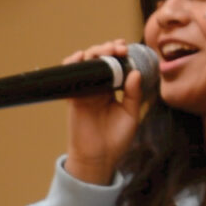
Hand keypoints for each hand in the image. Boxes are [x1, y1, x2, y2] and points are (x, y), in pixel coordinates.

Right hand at [63, 39, 144, 184]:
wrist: (99, 157)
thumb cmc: (116, 138)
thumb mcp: (131, 115)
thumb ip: (134, 94)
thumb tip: (135, 72)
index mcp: (114, 90)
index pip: (116, 65)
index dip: (120, 53)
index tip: (126, 47)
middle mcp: (100, 87)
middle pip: (101, 60)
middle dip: (108, 48)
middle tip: (118, 48)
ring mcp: (86, 91)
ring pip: (86, 64)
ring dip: (93, 52)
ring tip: (105, 51)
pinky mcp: (73, 97)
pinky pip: (70, 77)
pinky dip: (72, 64)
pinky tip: (80, 57)